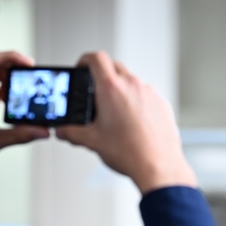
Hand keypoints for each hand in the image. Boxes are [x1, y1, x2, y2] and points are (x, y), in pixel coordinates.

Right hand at [54, 51, 195, 193]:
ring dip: (121, 91)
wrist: (158, 167)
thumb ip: (72, 132)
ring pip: (132, 82)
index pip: (96, 58)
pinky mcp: (162, 104)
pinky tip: (133, 123)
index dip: (85, 60)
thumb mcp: (92, 142)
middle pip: (114, 67)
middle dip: (103, 76)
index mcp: (112, 89)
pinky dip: (138, 102)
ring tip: (115, 114)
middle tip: (95, 94)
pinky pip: (147, 95)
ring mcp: (150, 93)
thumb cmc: (129, 153)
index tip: (82, 68)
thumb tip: (62, 131)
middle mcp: (133, 85)